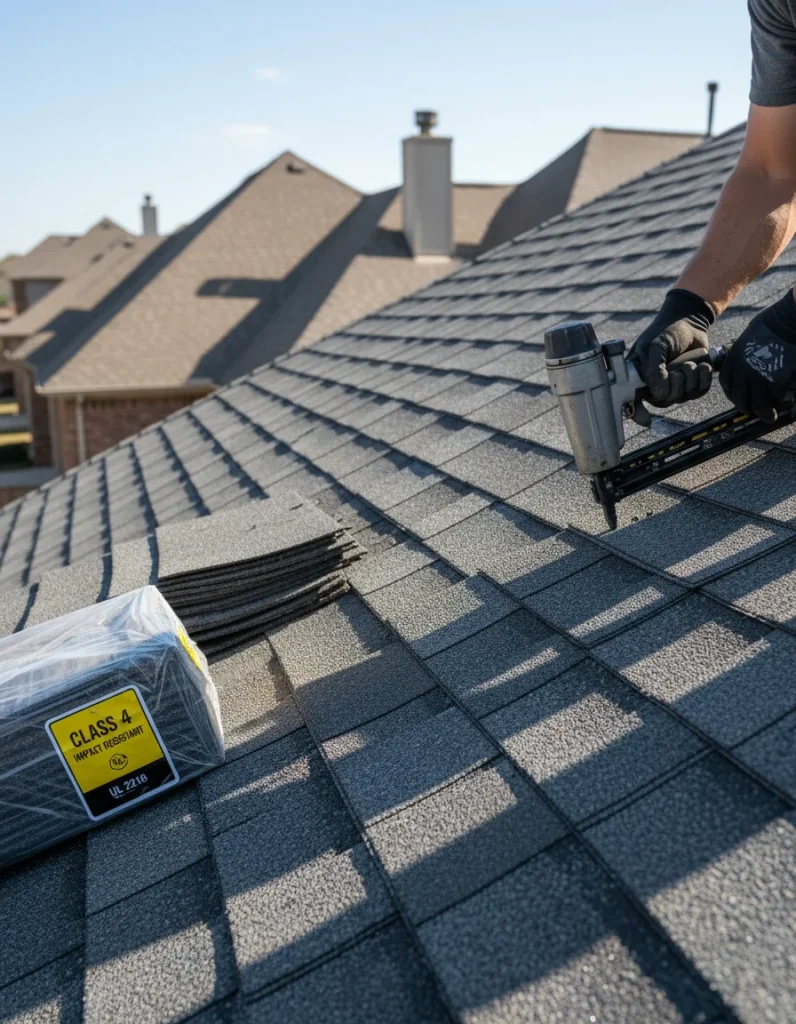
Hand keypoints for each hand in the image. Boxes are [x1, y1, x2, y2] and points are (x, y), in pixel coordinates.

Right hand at [630, 288, 716, 404]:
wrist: (690, 320)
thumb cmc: (666, 330)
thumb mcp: (654, 346)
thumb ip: (654, 370)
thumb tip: (659, 394)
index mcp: (638, 376)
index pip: (634, 401)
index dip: (638, 413)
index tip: (646, 419)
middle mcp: (654, 384)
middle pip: (664, 401)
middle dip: (676, 385)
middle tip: (679, 368)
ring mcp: (674, 385)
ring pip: (683, 397)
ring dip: (691, 378)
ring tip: (691, 362)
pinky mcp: (692, 383)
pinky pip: (699, 392)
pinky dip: (704, 379)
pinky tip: (703, 365)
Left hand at [720, 289, 795, 423]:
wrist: (788, 321)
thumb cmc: (772, 324)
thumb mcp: (749, 338)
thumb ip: (745, 355)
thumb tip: (748, 364)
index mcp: (734, 360)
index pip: (727, 384)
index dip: (733, 394)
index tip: (740, 398)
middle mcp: (743, 372)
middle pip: (740, 399)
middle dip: (747, 407)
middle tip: (755, 411)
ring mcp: (760, 379)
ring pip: (758, 406)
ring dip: (764, 414)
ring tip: (770, 417)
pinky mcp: (778, 382)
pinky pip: (778, 400)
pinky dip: (783, 403)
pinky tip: (786, 403)